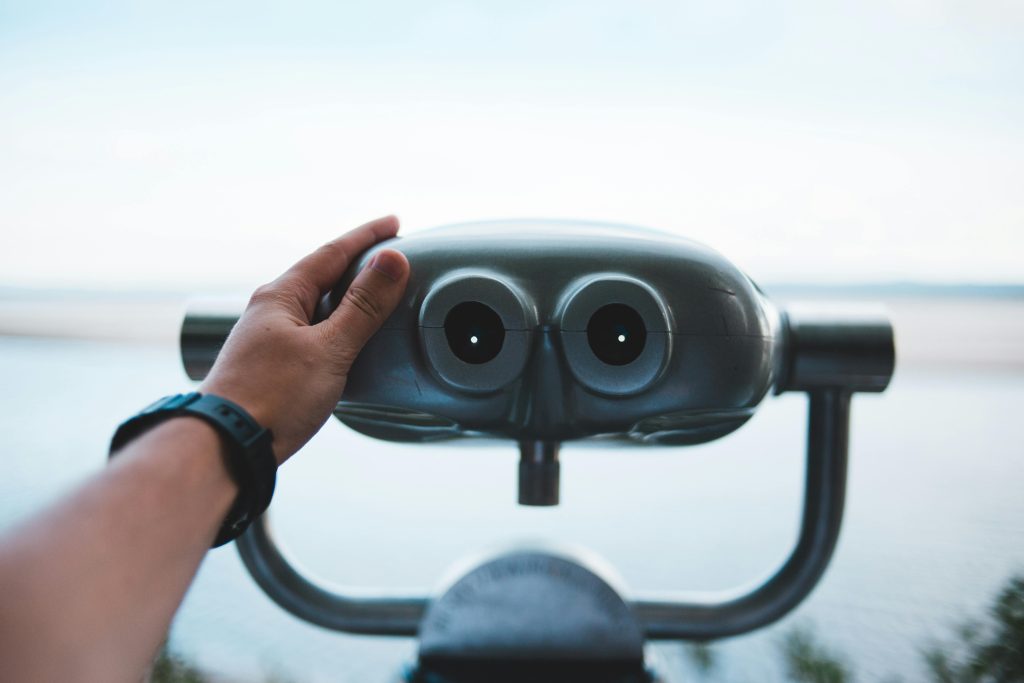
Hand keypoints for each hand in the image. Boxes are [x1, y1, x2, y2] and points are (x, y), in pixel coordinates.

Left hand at [200, 216, 409, 463]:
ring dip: (345, 298)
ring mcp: (267, 340)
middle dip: (356, 265)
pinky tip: (344, 343)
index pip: (331, 253)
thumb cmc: (272, 398)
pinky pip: (310, 333)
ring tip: (372, 298)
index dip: (366, 237)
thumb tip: (392, 260)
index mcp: (280, 296)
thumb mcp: (329, 349)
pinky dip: (335, 327)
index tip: (393, 223)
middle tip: (388, 259)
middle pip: (321, 276)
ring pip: (315, 307)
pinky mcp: (270, 367)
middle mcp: (270, 312)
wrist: (225, 448)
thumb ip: (364, 306)